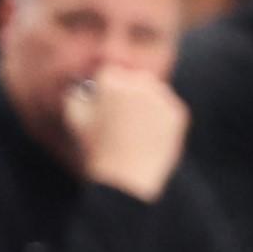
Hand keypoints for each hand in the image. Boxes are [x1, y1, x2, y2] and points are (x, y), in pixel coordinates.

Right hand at [66, 69, 189, 201]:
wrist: (127, 178)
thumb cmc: (97, 149)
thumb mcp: (74, 118)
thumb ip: (75, 93)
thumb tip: (81, 86)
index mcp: (112, 80)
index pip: (109, 73)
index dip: (105, 90)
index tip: (105, 106)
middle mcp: (138, 83)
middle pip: (133, 78)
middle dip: (127, 92)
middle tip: (121, 117)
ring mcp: (161, 97)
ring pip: (153, 90)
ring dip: (146, 101)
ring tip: (136, 127)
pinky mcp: (178, 113)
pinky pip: (168, 106)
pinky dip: (160, 116)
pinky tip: (148, 133)